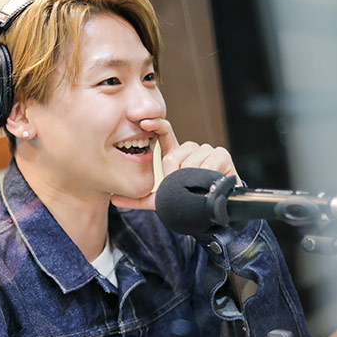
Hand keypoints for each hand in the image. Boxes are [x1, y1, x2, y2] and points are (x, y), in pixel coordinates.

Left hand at [110, 118, 239, 209]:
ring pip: (190, 162)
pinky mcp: (222, 155)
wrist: (214, 214)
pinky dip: (205, 177)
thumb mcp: (161, 201)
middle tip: (181, 189)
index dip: (155, 126)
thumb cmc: (189, 203)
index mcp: (176, 155)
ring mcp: (207, 150)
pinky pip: (207, 164)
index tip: (143, 123)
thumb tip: (114, 199)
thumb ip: (139, 199)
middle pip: (174, 156)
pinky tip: (209, 183)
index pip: (164, 134)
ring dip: (190, 180)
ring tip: (197, 189)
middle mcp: (191, 149)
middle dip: (174, 176)